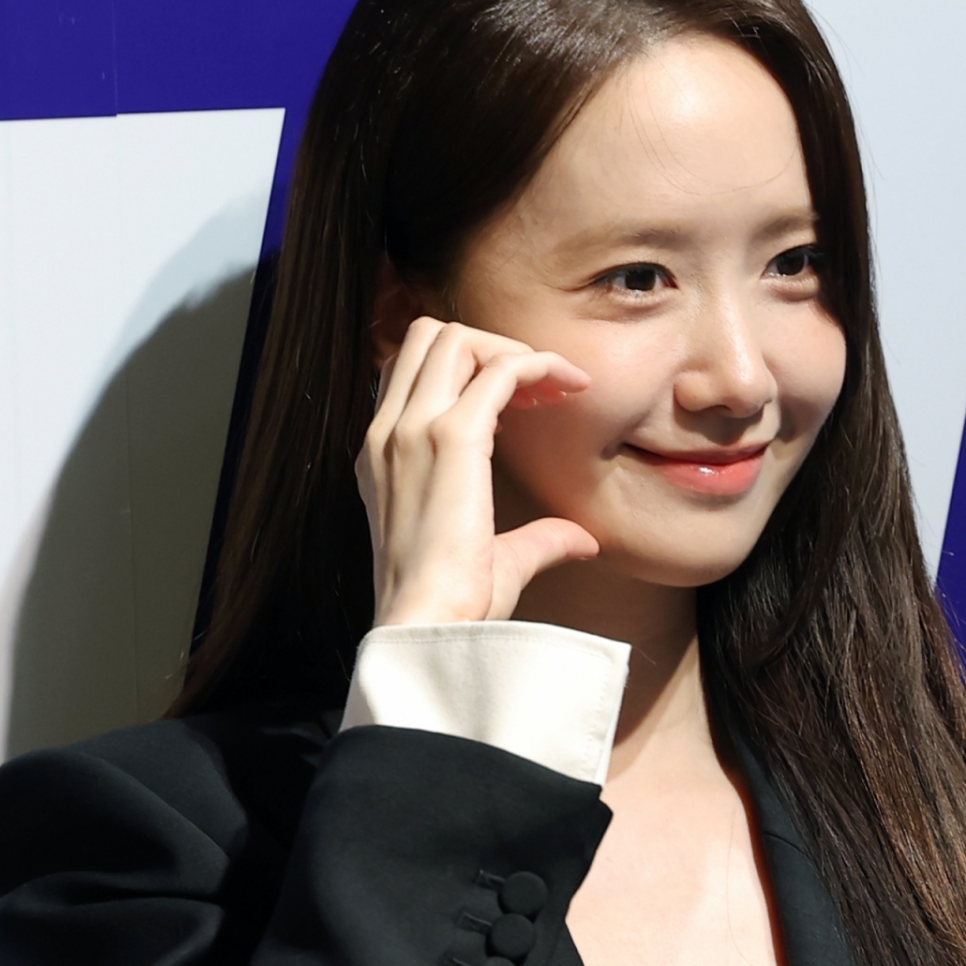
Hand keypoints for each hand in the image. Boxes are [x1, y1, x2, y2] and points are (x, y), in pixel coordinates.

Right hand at [356, 317, 599, 625]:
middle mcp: (389, 433)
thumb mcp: (495, 562)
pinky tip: (569, 390)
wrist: (427, 628)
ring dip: (511, 350)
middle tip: (540, 391)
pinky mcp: (451, 438)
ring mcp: (414, 430)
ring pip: (456, 337)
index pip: (411, 372)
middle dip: (489, 347)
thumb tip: (582, 541)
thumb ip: (534, 541)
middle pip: (428, 337)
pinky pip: (500, 368)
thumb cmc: (452, 608)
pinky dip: (538, 365)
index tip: (521, 404)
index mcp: (383, 455)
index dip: (467, 370)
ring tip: (556, 389)